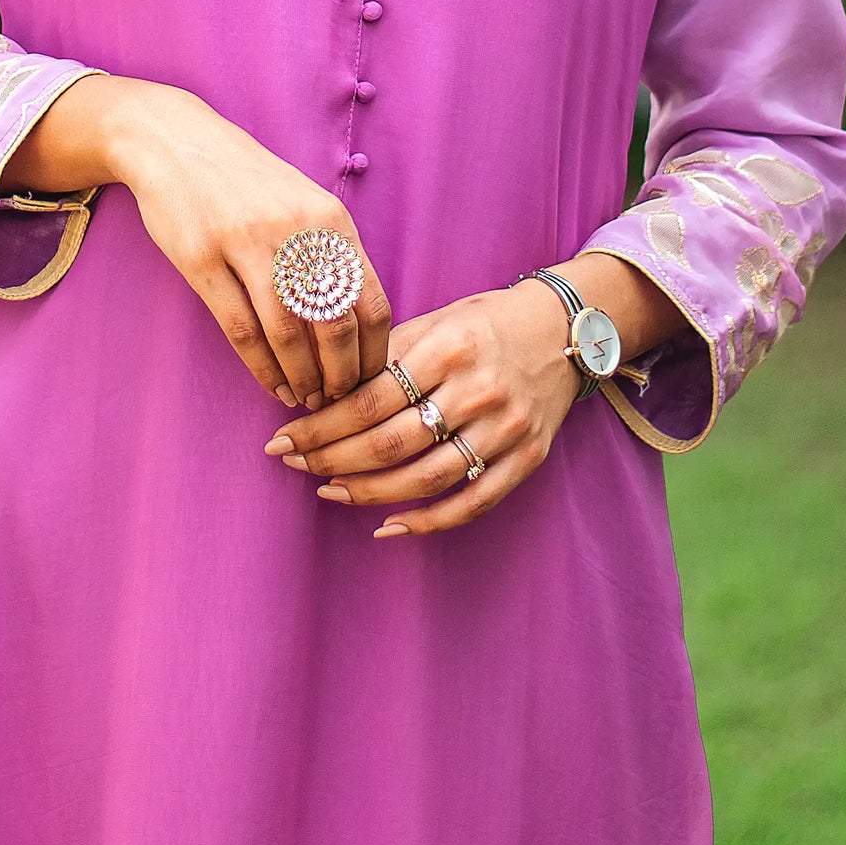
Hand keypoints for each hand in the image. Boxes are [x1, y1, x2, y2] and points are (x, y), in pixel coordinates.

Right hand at [46, 76, 392, 410]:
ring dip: (301, 378)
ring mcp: (246, 244)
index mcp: (330, 219)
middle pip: (334, 327)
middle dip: (340, 376)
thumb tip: (360, 326)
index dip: (373, 354)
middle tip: (337, 400)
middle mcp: (294, 231)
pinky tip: (272, 382)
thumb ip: (332, 253)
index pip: (371, 303)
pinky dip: (261, 366)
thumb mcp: (303, 202)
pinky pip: (240, 328)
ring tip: (305, 398)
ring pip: (287, 334)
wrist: (176, 141)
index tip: (369, 382)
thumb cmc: (247, 180)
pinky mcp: (202, 259)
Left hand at [261, 277, 581, 535]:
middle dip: (332, 459)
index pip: (370, 399)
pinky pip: (472, 502)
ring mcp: (506, 429)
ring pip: (425, 478)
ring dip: (368, 492)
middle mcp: (477, 390)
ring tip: (328, 490)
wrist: (564, 329)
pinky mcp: (527, 458)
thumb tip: (324, 393)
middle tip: (292, 464)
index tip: (282, 438)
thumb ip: (387, 354)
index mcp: (449, 347)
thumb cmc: (486, 322)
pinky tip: (388, 525)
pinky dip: (427, 521)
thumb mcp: (437, 319)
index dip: (320, 426)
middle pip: (390, 443)